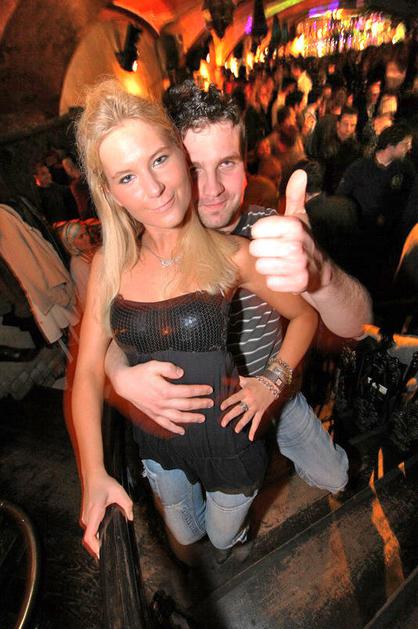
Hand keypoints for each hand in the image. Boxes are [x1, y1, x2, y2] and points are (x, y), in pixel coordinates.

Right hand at [81, 471, 132, 558]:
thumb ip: (127, 505)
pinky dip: (95, 535)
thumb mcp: (119, 492)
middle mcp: (87, 518)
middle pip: (89, 539)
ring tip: (107, 548)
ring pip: (89, 535)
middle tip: (110, 554)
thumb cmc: (104, 483)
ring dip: (96, 542)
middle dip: (97, 548)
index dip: (95, 548)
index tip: (102, 555)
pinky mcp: (86, 516)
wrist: (93, 475)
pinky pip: (90, 530)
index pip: (89, 537)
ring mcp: (85, 517)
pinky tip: (104, 537)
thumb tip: (130, 518)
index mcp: (94, 513)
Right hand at [110, 360, 212, 434]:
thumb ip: (169, 368)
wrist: (124, 384)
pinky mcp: (153, 415)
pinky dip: (174, 428)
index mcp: (165, 390)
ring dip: (191, 418)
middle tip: (211, 403)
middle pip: (186, 405)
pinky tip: (182, 431)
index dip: (200, 390)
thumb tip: (181, 373)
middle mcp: (163, 403)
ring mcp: (158, 411)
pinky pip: (165, 424)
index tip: (209, 389)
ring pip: (178, 417)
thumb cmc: (140, 373)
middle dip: (200, 404)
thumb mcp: (154, 365)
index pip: (187, 391)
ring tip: (202, 418)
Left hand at [220, 376, 276, 440]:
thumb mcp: (247, 380)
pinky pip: (257, 422)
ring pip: (247, 417)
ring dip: (241, 424)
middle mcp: (250, 400)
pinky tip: (250, 438)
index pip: (234, 398)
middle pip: (238, 410)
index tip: (221, 407)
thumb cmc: (258, 382)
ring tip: (235, 431)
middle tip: (223, 423)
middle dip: (230, 417)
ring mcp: (256, 407)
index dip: (227, 403)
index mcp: (246, 392)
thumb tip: (224, 378)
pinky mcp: (261, 411)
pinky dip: (254, 430)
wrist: (273, 384)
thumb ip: (236, 381)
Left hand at [250, 168, 329, 293]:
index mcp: (293, 225)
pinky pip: (270, 282)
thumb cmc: (305, 241)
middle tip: (277, 252)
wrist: (323, 272)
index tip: (274, 236)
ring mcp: (298, 265)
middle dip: (264, 252)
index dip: (262, 234)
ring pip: (261, 266)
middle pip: (255, 249)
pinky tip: (286, 276)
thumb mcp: (300, 217)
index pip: (256, 230)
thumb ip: (295, 195)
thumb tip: (300, 172)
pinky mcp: (298, 283)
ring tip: (281, 263)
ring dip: (269, 267)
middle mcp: (296, 244)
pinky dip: (276, 281)